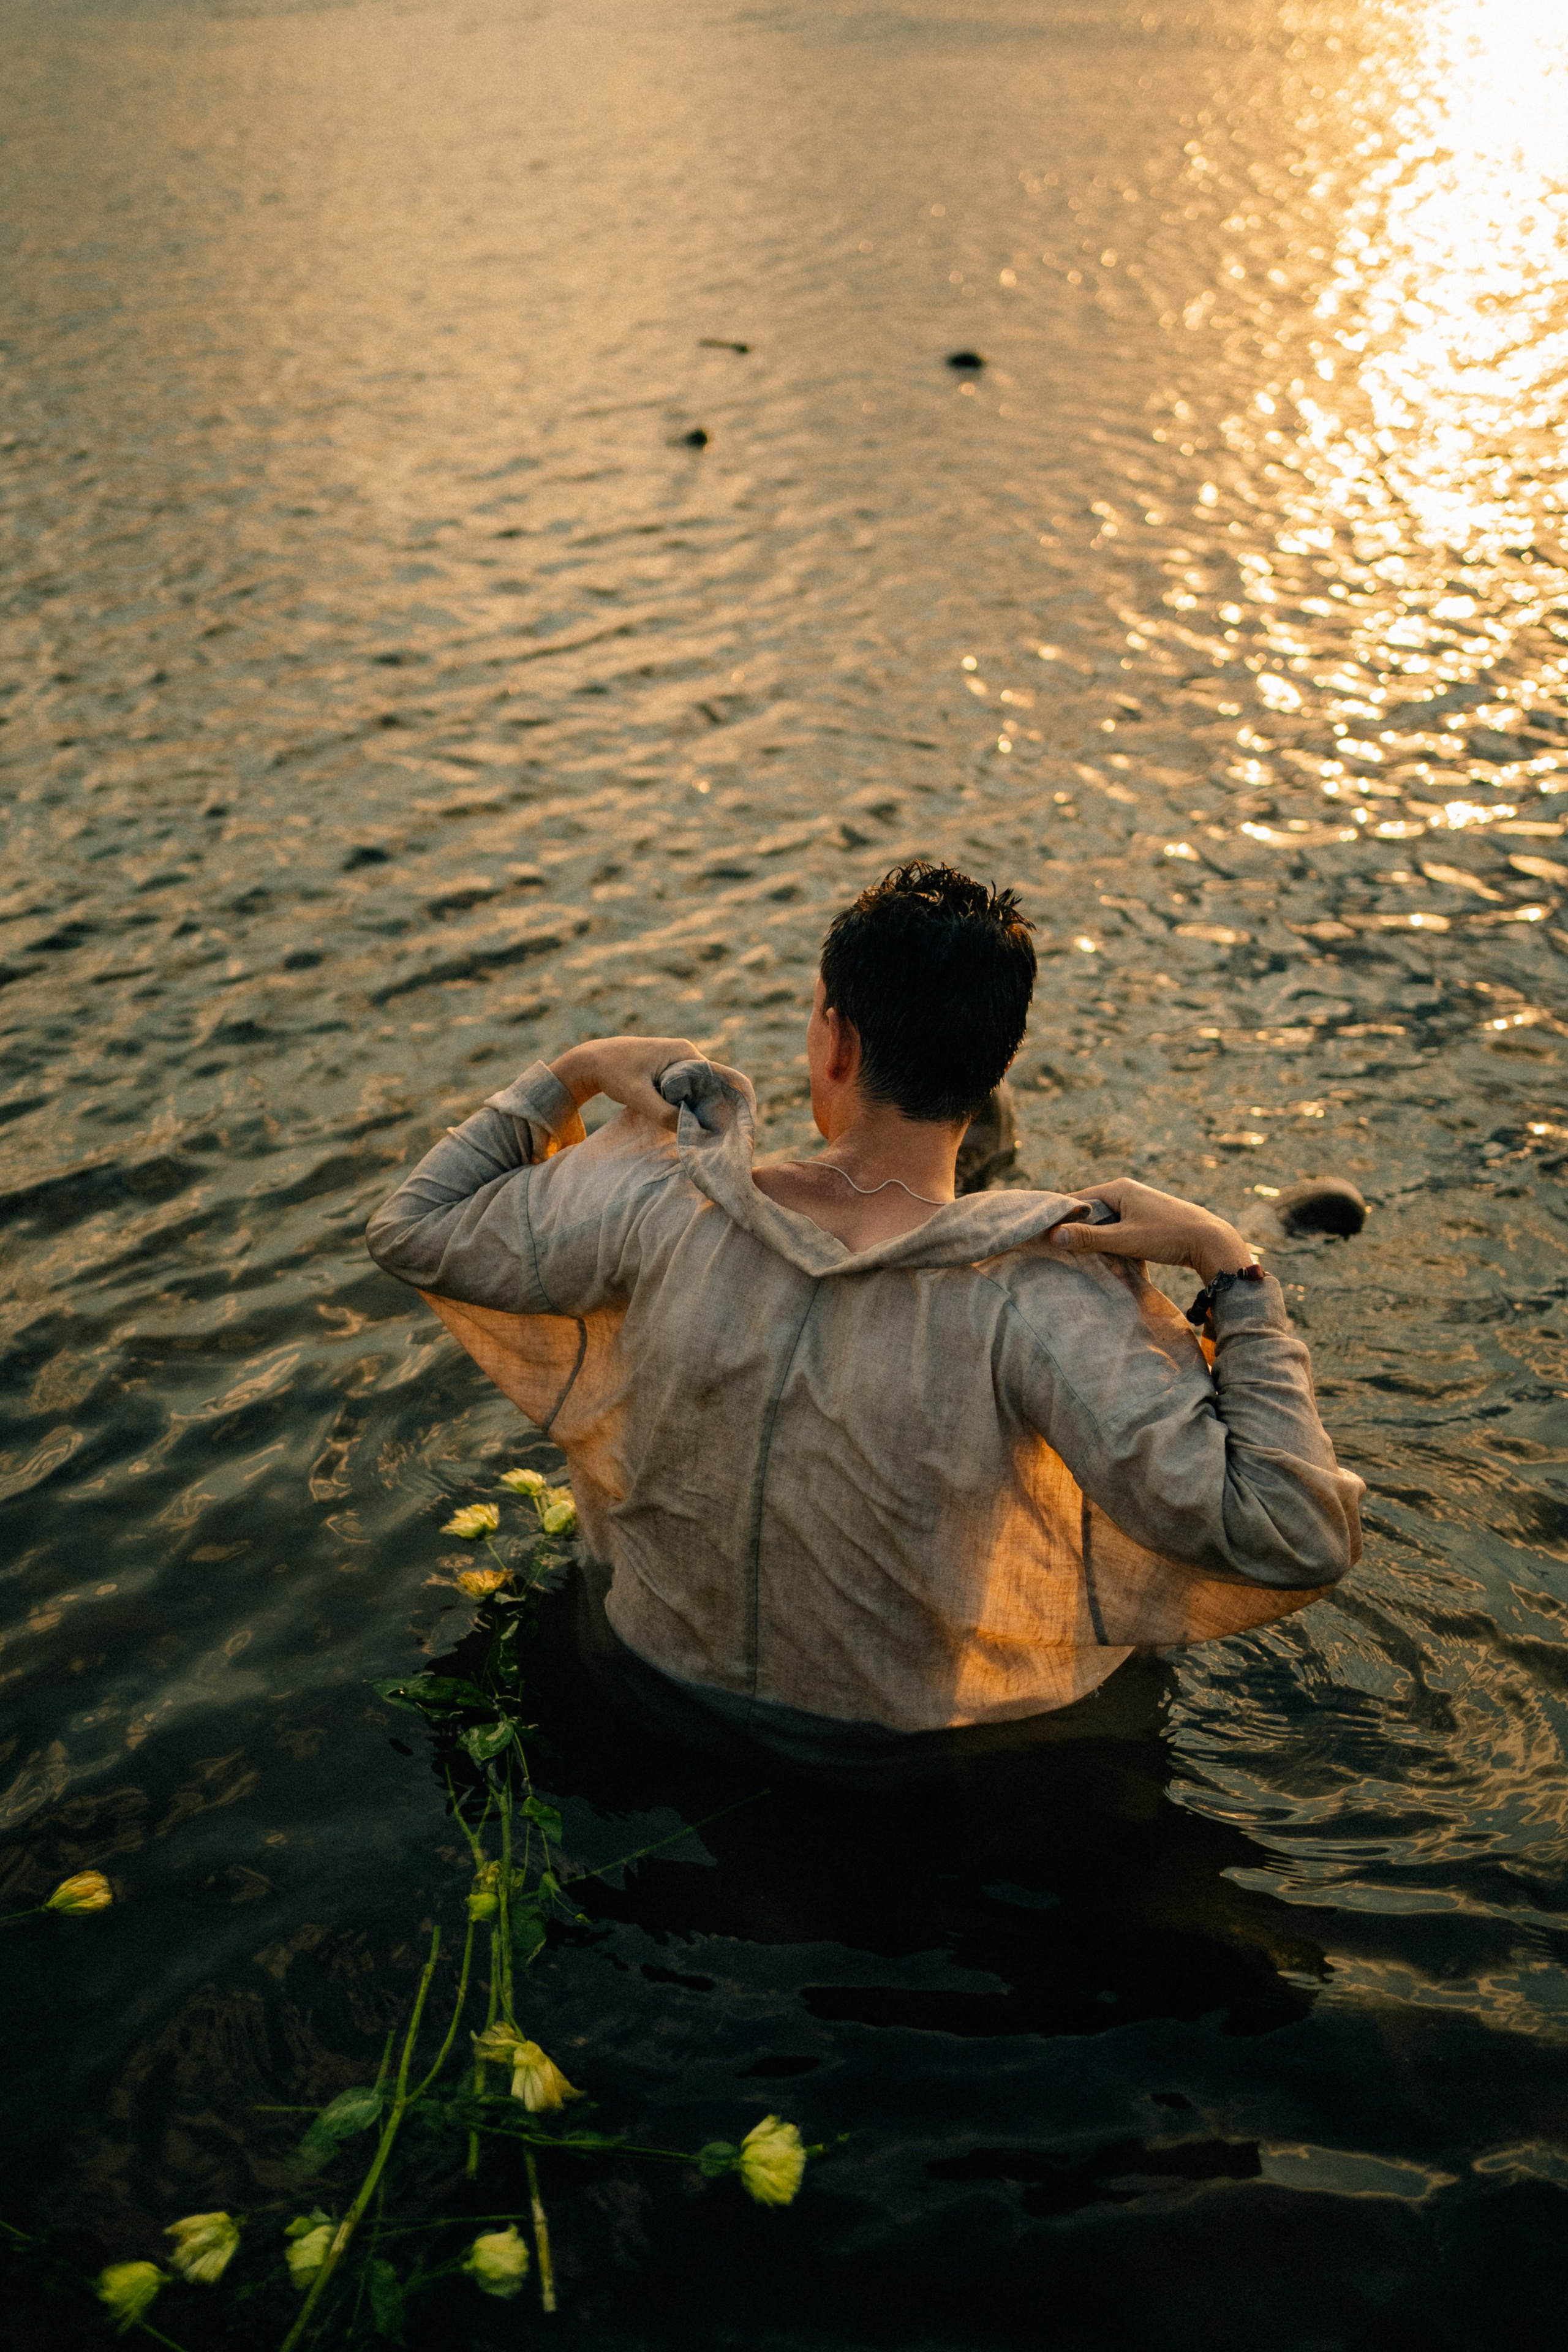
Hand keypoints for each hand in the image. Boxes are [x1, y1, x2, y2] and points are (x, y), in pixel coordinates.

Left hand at [549, 1036, 699, 1129]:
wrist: (590, 1061)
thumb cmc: (613, 1073)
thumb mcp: (638, 1096)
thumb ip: (663, 1113)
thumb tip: (688, 1130)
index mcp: (683, 1051)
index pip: (712, 1078)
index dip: (715, 1101)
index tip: (714, 1124)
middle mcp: (684, 1052)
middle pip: (705, 1084)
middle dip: (703, 1105)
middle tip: (703, 1130)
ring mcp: (676, 1059)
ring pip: (692, 1087)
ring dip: (690, 1105)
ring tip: (692, 1126)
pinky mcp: (667, 1068)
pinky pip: (681, 1087)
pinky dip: (680, 1101)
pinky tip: (678, 1118)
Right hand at [1048, 1176, 1254, 1283]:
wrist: (1211, 1241)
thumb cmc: (1168, 1236)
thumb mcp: (1125, 1239)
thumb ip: (1090, 1238)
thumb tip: (1053, 1236)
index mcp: (1118, 1188)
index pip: (1077, 1200)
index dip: (1059, 1218)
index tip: (1043, 1236)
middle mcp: (1127, 1192)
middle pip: (1090, 1212)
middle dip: (1079, 1232)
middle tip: (1062, 1252)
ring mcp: (1138, 1205)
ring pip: (1106, 1224)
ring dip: (1098, 1241)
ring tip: (1084, 1259)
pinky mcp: (1147, 1220)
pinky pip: (1120, 1230)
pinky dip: (1113, 1244)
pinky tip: (1109, 1260)